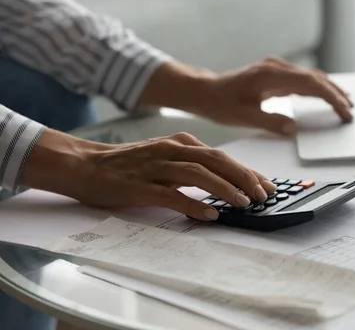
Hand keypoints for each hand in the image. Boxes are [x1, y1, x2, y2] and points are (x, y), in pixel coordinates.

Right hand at [21, 129, 276, 220]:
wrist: (84, 164)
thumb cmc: (129, 164)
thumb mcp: (166, 155)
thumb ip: (193, 164)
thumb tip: (226, 181)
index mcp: (181, 143)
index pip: (222, 156)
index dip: (247, 171)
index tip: (267, 185)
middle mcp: (171, 150)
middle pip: (216, 160)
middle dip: (244, 177)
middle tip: (263, 195)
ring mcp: (155, 167)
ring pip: (197, 174)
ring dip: (224, 188)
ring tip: (244, 203)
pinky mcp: (140, 186)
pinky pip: (171, 195)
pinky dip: (192, 204)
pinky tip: (209, 214)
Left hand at [139, 57, 353, 135]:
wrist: (206, 91)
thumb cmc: (221, 103)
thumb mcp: (243, 117)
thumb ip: (270, 121)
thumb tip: (294, 128)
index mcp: (270, 75)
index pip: (310, 83)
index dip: (331, 97)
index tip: (344, 111)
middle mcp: (276, 67)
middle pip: (315, 78)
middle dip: (336, 94)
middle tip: (351, 112)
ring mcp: (277, 68)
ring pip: (312, 77)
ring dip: (330, 90)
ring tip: (346, 105)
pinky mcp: (276, 74)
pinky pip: (303, 79)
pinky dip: (318, 88)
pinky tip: (327, 96)